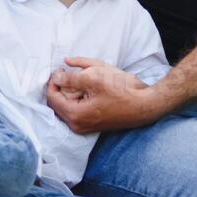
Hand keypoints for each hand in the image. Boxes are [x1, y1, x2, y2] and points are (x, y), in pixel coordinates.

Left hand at [45, 57, 163, 133]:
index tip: (60, 69)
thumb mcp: (95, 78)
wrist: (144, 105)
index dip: (53, 81)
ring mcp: (85, 127)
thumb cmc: (122, 91)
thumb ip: (71, 77)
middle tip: (69, 72)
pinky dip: (78, 97)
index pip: (52, 97)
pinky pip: (77, 109)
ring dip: (70, 91)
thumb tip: (57, 76)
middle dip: (62, 86)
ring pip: (67, 106)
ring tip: (81, 79)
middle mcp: (77, 125)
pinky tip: (89, 88)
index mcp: (75, 115)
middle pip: (58, 103)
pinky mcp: (92, 124)